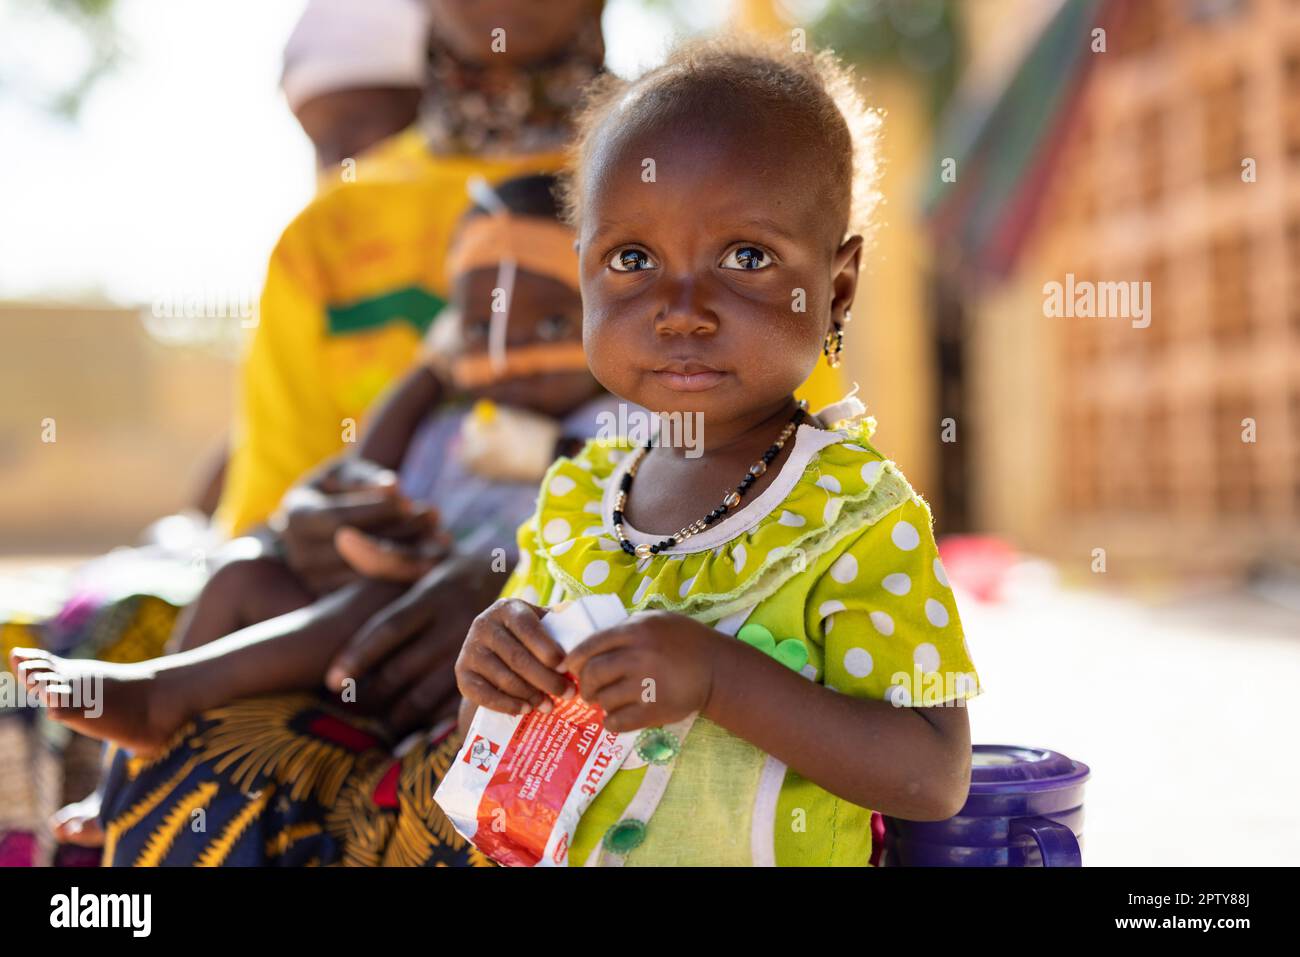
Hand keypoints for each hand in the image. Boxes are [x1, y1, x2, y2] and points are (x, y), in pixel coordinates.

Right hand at [272, 457, 431, 594]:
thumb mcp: (346, 473)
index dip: (374, 511)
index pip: (336, 519)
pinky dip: (406, 574)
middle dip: (400, 539)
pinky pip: (374, 590)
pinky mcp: (336, 597)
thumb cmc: (339, 488)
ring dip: (410, 559)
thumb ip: (366, 478)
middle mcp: (301, 554)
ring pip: (368, 576)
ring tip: (444, 541)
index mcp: (297, 517)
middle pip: (356, 553)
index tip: (408, 502)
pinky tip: (436, 560)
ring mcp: (317, 581)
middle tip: (437, 524)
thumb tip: (393, 487)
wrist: (320, 518)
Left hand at [324, 555, 502, 735]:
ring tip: (379, 724)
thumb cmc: (457, 571)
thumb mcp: (426, 558)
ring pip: (426, 691)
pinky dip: (432, 718)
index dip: (359, 655)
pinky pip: (455, 701)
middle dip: (373, 693)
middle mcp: (448, 624)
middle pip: (401, 667)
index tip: (334, 680)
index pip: (387, 629)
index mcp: (430, 597)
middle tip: (351, 708)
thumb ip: (385, 556)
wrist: (516, 579)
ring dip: (399, 713)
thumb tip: (343, 538)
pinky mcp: (489, 668)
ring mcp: (470, 648)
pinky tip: (415, 726)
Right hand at [454, 598, 572, 715]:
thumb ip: (560, 623)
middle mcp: (484, 625)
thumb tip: (587, 628)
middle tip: (568, 694)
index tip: (566, 666)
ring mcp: (470, 650)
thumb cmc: (528, 637)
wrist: (491, 653)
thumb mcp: (541, 623)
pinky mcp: (462, 675)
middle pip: (518, 658)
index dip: (547, 648)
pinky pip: (485, 695)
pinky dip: (507, 705)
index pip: (527, 627)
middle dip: (546, 679)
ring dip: (530, 695)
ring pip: (504, 678)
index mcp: (507, 608)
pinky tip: (525, 710)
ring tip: (549, 705)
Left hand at [559, 611, 719, 732]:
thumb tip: (594, 642)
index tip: (569, 669)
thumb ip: (626, 628)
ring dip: (601, 704)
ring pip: (604, 699)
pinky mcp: (654, 709)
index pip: (590, 645)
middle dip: (585, 685)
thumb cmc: (686, 640)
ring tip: (608, 703)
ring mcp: (645, 684)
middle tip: (589, 691)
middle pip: (592, 674)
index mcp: (635, 631)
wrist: (716, 668)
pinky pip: (618, 722)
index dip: (574, 659)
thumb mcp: (656, 620)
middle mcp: (637, 656)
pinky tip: (616, 719)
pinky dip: (611, 723)